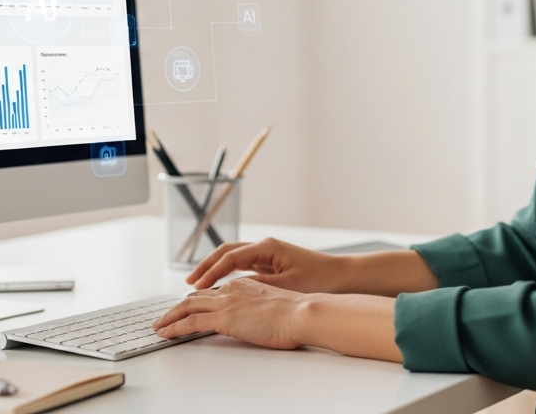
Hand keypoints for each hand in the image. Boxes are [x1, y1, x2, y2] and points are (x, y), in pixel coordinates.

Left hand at [154, 278, 308, 349]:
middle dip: (178, 307)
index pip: (214, 291)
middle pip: (196, 296)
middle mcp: (232, 289)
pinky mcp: (224, 318)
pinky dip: (174, 327)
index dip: (199, 299)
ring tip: (159, 326)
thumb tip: (257, 320)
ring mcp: (226, 302)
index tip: (190, 306)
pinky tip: (165, 333)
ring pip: (187, 306)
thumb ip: (261, 309)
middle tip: (166, 317)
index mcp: (245, 285)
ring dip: (170, 317)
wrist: (302, 313)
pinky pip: (190, 322)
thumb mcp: (275, 307)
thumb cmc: (298, 314)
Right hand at [186, 238, 347, 291]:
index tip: (195, 285)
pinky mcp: (273, 265)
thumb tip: (231, 289)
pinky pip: (243, 267)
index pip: (229, 257)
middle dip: (206, 266)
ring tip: (199, 284)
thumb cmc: (321, 280)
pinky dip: (228, 275)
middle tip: (189, 282)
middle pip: (226, 252)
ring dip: (215, 269)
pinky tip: (221, 288)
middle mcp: (265, 247)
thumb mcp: (286, 285)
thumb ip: (256, 285)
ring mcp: (268, 255)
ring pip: (233, 258)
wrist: (346, 278)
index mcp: (267, 247)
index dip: (209, 272)